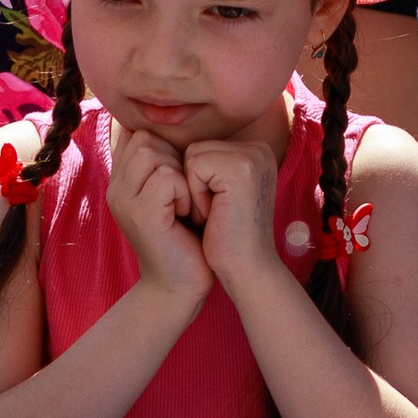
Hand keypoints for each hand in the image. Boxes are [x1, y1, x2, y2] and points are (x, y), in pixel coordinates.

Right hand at [106, 123, 212, 306]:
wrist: (180, 285)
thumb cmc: (185, 236)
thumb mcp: (170, 193)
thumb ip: (163, 162)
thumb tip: (169, 125)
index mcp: (121, 181)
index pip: (138, 132)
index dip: (166, 147)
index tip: (177, 179)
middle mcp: (115, 189)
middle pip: (145, 138)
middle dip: (174, 158)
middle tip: (182, 195)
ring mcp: (123, 201)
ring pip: (154, 153)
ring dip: (180, 174)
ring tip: (183, 204)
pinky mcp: (140, 214)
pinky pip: (166, 175)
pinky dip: (184, 191)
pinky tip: (185, 214)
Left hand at [183, 134, 281, 296]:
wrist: (245, 271)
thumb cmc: (226, 238)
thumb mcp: (217, 193)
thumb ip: (206, 166)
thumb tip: (159, 146)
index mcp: (255, 152)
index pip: (202, 149)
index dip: (196, 183)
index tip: (216, 209)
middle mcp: (258, 149)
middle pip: (195, 149)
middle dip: (193, 185)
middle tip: (214, 214)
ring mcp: (252, 156)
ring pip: (192, 155)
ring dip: (192, 190)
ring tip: (213, 214)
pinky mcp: (240, 168)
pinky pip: (194, 166)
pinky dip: (195, 194)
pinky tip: (212, 215)